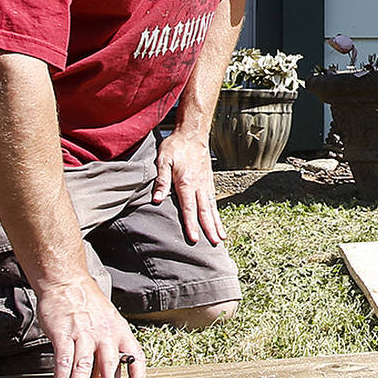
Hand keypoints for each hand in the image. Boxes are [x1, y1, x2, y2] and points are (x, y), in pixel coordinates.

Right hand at [37, 277, 147, 377]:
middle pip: (110, 365)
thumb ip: (107, 348)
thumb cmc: (88, 306)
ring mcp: (84, 334)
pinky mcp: (63, 334)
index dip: (139, 377)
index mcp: (120, 331)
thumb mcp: (108, 322)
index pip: (135, 356)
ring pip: (83, 367)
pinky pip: (63, 361)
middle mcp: (105, 334)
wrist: (67, 282)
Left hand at [152, 126, 223, 245]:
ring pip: (212, 207)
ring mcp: (206, 184)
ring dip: (216, 223)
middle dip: (210, 229)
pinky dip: (216, 213)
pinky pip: (213, 200)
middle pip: (205, 211)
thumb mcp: (163, 160)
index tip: (194, 238)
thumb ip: (161, 180)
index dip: (191, 224)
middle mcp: (199, 186)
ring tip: (221, 237)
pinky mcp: (208, 181)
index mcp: (186, 183)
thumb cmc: (175, 147)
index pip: (189, 208)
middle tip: (215, 244)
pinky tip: (217, 221)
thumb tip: (156, 199)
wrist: (192, 134)